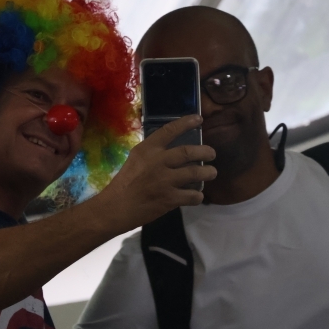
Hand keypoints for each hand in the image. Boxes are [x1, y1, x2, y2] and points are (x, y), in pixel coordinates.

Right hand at [97, 115, 216, 230]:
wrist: (115, 208)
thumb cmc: (124, 184)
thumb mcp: (135, 160)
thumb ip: (152, 153)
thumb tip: (171, 149)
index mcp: (147, 150)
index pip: (169, 130)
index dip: (186, 123)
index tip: (199, 119)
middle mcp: (158, 162)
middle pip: (189, 152)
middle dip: (205, 151)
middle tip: (212, 153)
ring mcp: (165, 181)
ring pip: (195, 172)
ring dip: (208, 172)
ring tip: (212, 173)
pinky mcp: (169, 199)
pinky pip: (192, 196)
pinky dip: (198, 196)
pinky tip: (198, 196)